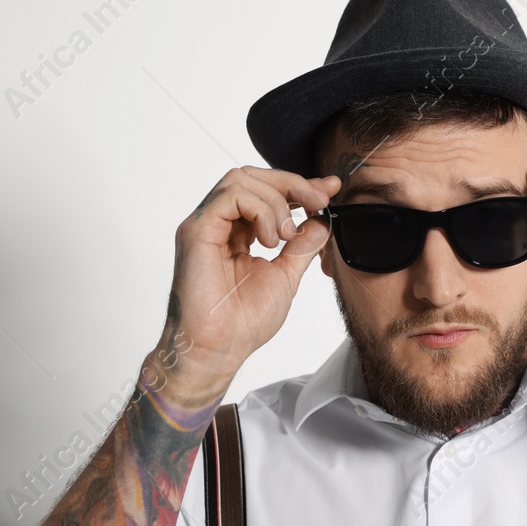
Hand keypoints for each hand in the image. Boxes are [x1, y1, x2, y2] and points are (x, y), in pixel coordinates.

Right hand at [156, 166, 337, 404]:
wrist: (218, 350)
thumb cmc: (242, 322)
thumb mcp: (286, 275)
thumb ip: (301, 246)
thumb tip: (321, 220)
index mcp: (236, 232)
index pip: (266, 191)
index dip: (300, 185)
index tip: (330, 189)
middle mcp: (217, 223)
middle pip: (253, 175)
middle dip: (292, 184)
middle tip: (318, 202)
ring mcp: (204, 224)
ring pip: (241, 178)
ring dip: (276, 201)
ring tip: (285, 237)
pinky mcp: (196, 230)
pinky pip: (230, 195)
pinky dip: (260, 210)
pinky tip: (270, 241)